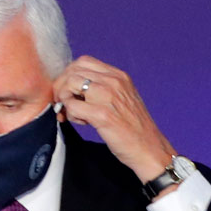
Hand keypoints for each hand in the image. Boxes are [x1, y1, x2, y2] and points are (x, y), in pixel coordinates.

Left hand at [52, 56, 174, 185]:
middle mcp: (114, 81)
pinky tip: (83, 123)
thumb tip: (71, 85)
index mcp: (119, 76)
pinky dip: (71, 115)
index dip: (69, 75)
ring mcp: (108, 96)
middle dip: (62, 87)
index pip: (83, 62)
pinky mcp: (102, 115)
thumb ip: (101, 87)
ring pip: (70, 85)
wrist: (149, 148)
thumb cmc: (132, 127)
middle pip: (72, 71)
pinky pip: (72, 106)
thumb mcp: (121, 97)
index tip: (69, 91)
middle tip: (65, 104)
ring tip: (76, 115)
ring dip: (65, 100)